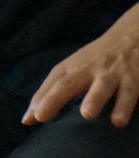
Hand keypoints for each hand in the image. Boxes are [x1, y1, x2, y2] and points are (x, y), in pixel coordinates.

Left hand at [24, 20, 138, 125]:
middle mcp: (88, 70)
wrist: (132, 36)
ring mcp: (111, 74)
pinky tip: (119, 121)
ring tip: (87, 115)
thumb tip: (29, 119)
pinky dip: (124, 107)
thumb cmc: (96, 59)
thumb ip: (52, 92)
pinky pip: (129, 94)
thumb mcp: (73, 68)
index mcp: (71, 68)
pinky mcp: (133, 79)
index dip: (39, 100)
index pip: (51, 84)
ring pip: (102, 86)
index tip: (28, 119)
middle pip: (69, 83)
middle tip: (42, 116)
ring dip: (93, 100)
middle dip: (55, 99)